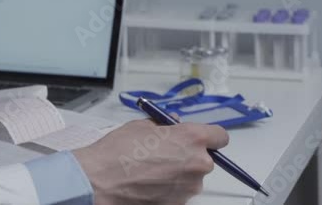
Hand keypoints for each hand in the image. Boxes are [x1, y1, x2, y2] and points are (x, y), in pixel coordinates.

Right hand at [72, 119, 228, 204]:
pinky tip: (149, 183)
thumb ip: (164, 125)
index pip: (220, 136)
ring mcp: (190, 187)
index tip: (198, 138)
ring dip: (178, 173)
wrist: (102, 180)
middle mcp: (198, 163)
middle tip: (165, 154)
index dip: (209, 136)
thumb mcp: (141, 125)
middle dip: (188, 156)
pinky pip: (180, 191)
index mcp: (192, 138)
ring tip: (151, 170)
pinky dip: (169, 187)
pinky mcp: (180, 203)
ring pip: (191, 177)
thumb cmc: (119, 151)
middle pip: (205, 158)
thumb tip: (173, 126)